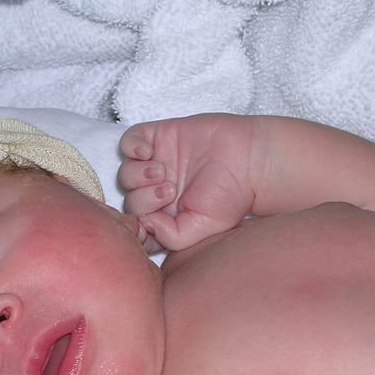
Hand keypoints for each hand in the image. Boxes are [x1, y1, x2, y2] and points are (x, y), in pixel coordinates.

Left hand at [119, 114, 257, 251]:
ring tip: (163, 172)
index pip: (135, 226)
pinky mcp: (158, 138)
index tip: (149, 221)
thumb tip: (145, 224)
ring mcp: (155, 164)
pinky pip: (128, 141)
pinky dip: (132, 147)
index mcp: (164, 217)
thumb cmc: (231, 197)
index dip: (133, 226)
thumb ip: (170, 236)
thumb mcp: (201, 229)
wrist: (249, 160)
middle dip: (143, 198)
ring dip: (138, 175)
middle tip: (170, 191)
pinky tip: (149, 153)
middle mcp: (156, 192)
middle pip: (129, 201)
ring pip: (125, 173)